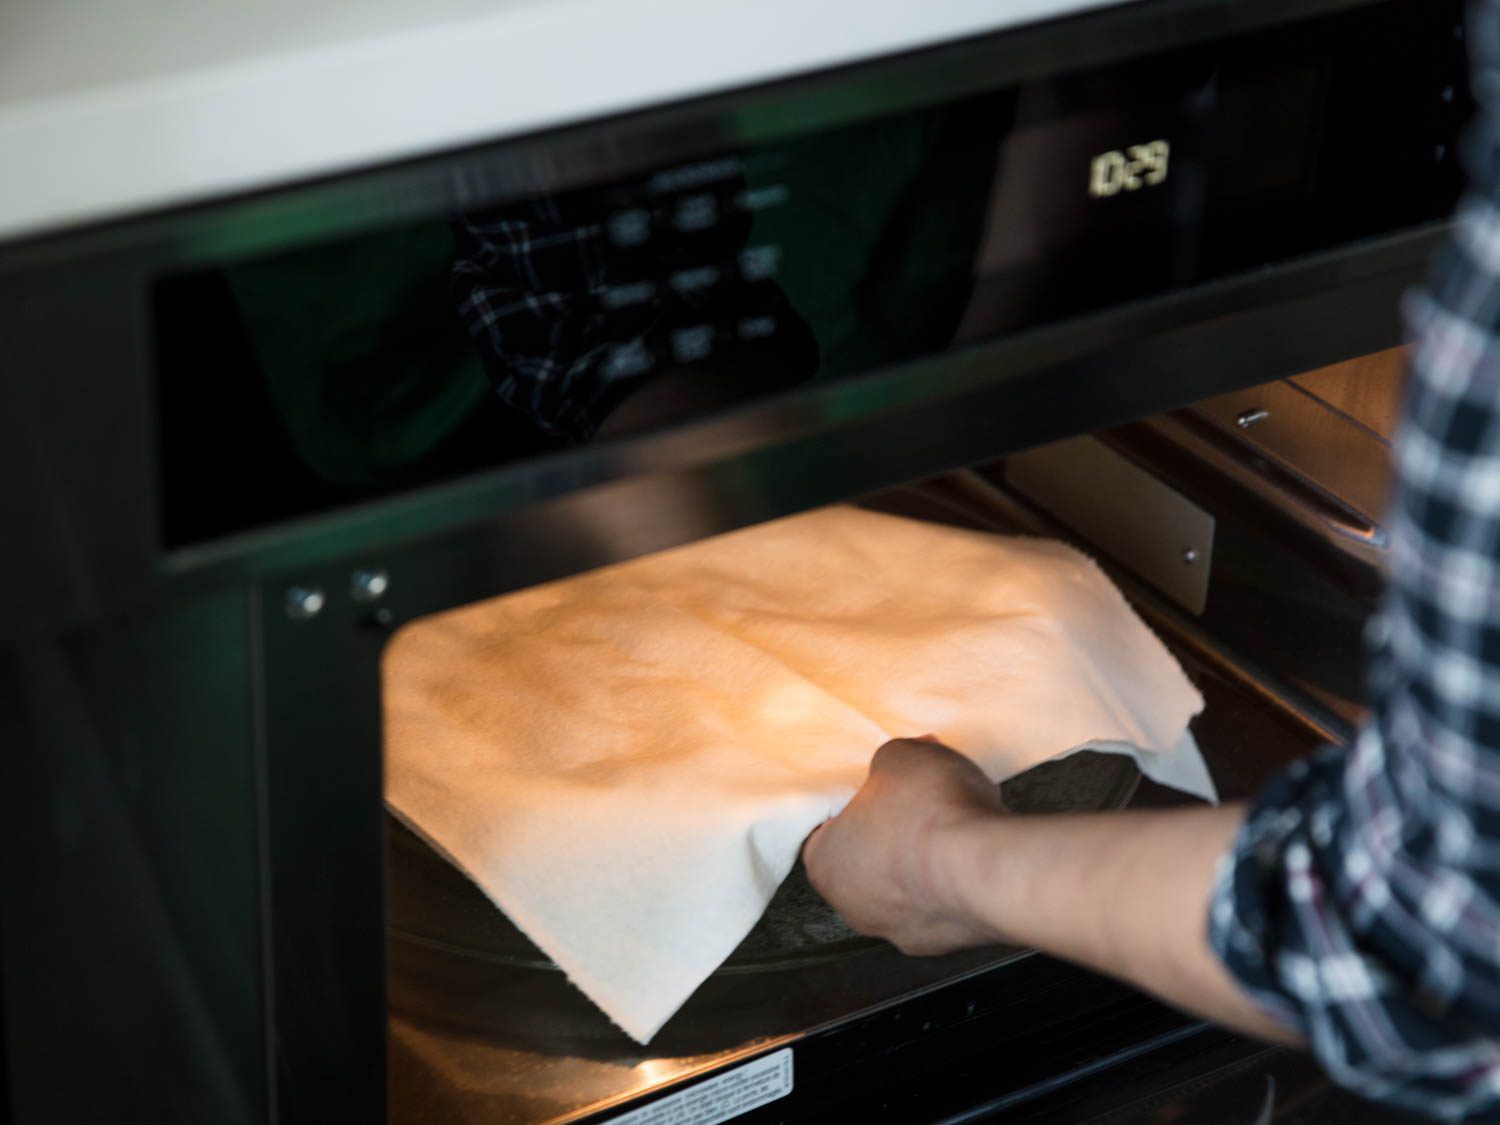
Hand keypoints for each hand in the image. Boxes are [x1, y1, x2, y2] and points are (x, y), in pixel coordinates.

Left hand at [803, 737, 1006, 954]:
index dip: (857, 802)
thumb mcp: (899, 757)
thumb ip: (889, 762)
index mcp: (824, 862)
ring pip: (906, 886)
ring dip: (925, 860)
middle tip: (919, 805)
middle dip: (893, 832)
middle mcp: (853, 906)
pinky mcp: (941, 941)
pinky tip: (972, 855)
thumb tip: (899, 765)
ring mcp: (897, 930)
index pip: (826, 829)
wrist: (986, 867)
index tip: (881, 790)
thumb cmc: (930, 817)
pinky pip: (941, 902)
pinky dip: (953, 882)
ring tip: (953, 826)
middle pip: (867, 859)